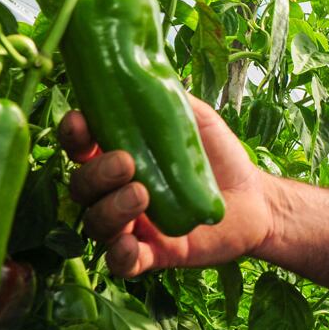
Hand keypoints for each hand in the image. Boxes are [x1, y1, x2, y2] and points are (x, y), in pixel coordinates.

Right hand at [58, 94, 274, 276]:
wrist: (255, 198)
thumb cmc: (219, 155)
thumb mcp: (195, 118)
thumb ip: (167, 98)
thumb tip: (143, 66)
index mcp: (118, 153)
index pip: (80, 146)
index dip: (73, 135)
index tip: (81, 124)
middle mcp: (115, 191)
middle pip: (81, 187)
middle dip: (95, 174)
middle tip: (126, 162)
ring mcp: (130, 225)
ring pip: (95, 223)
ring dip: (110, 209)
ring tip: (141, 193)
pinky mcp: (150, 255)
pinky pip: (120, 263)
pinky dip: (119, 255)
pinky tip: (131, 242)